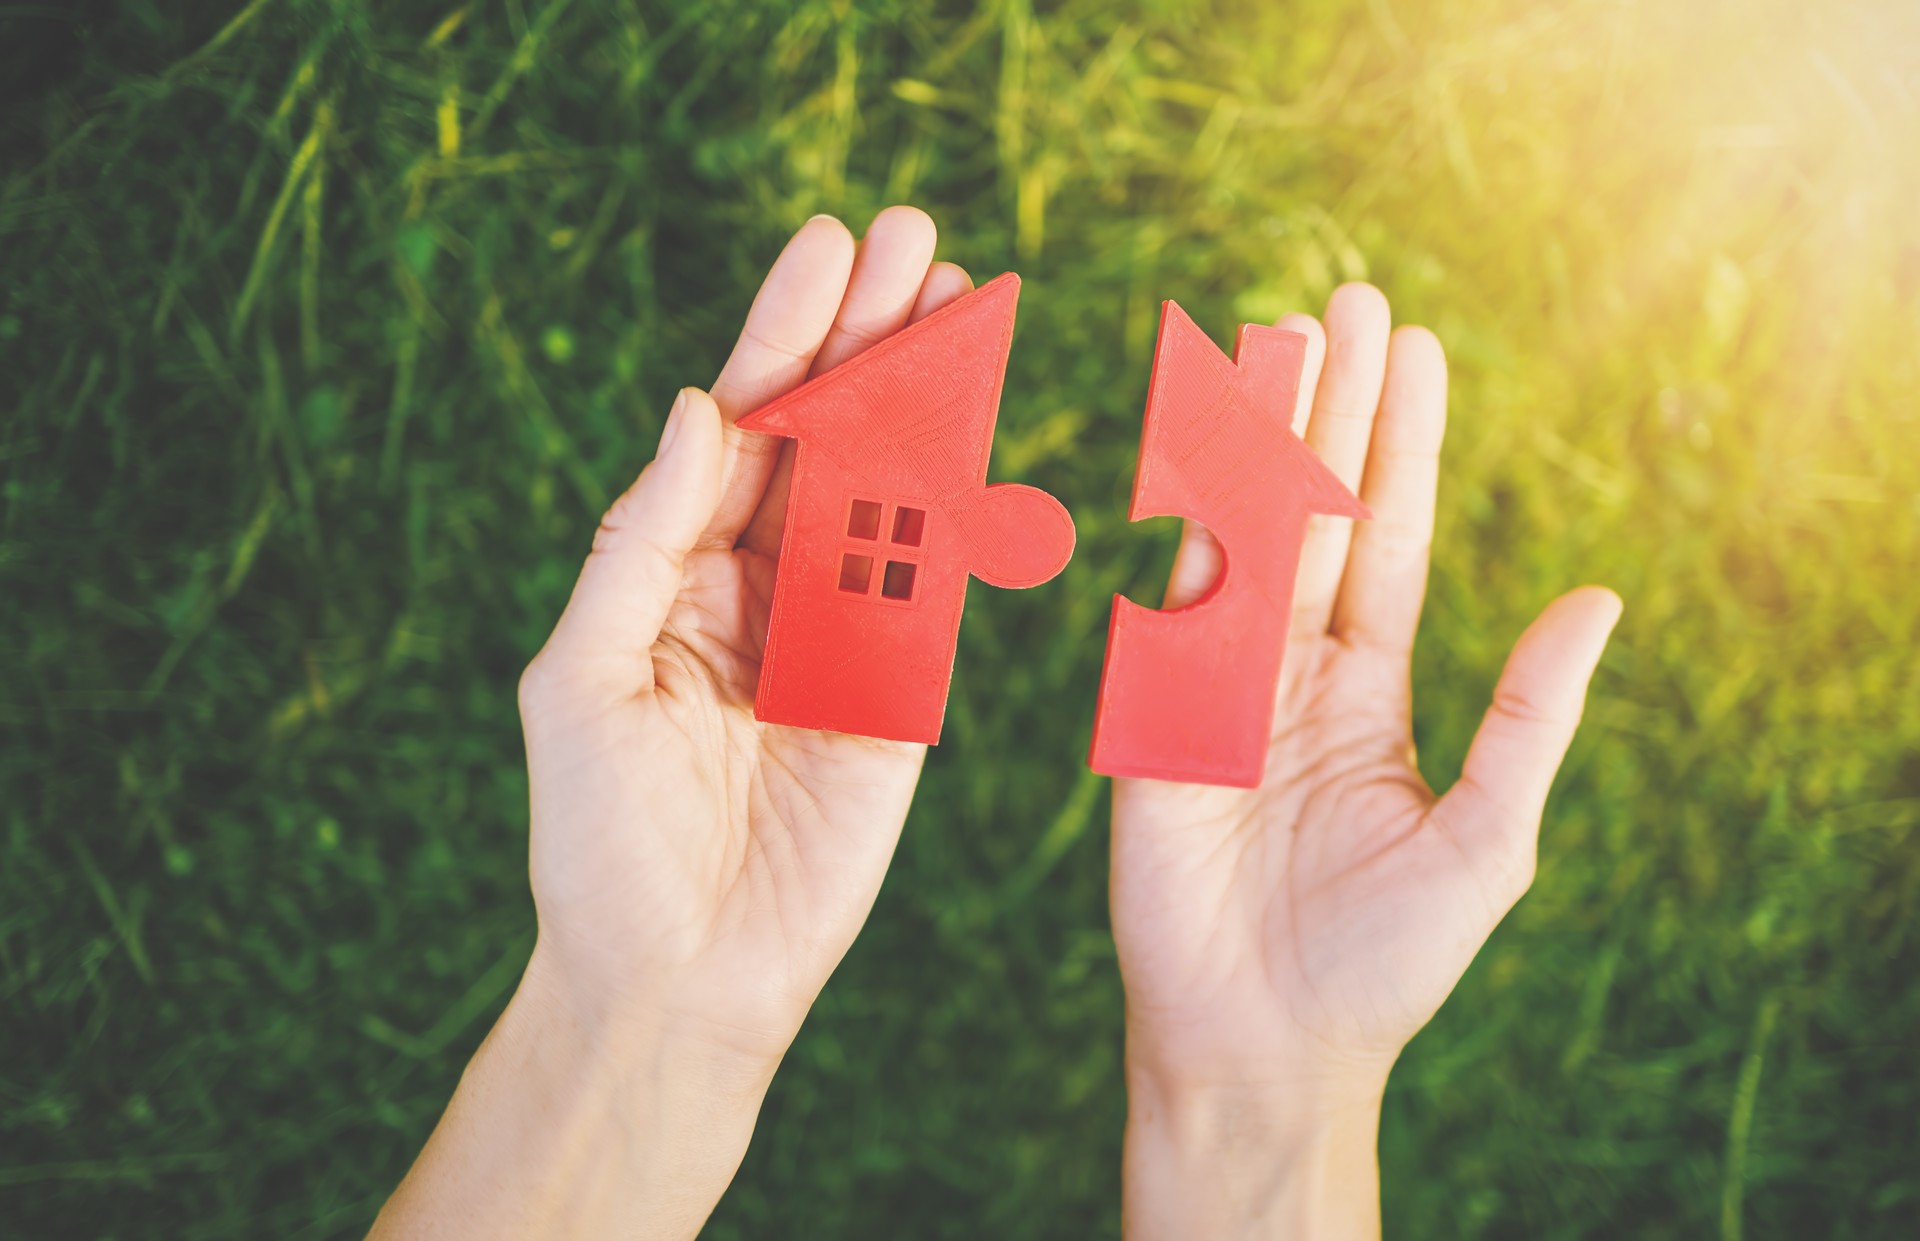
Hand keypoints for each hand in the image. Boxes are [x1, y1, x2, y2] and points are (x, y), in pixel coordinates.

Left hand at [372, 208, 977, 1240]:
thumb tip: (699, 407)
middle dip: (869, 336)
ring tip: (965, 297)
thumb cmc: (599, 836)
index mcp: (674, 569)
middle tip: (917, 238)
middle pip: (825, 435)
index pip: (740, 428)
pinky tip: (985, 421)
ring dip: (928, 395)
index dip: (785, 334)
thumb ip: (642, 540)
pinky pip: (937, 581)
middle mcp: (761, 584)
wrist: (678, 974)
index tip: (829, 248)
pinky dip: (963, 503)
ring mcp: (840, 631)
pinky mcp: (904, 687)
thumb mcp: (585, 673)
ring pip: (891, 489)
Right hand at [1110, 284, 1620, 1238]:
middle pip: (1315, 513)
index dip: (1401, 445)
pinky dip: (1177, 525)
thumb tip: (1598, 596)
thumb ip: (1529, 718)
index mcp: (1364, 693)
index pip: (1387, 541)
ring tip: (1275, 335)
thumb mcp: (1484, 840)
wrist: (1261, 1045)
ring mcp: (1214, 688)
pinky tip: (1191, 446)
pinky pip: (1165, 608)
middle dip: (1331, 408)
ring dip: (1255, 438)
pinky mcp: (1151, 720)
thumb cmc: (1380, 962)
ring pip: (1239, 536)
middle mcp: (1288, 673)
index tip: (1413, 350)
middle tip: (1346, 299)